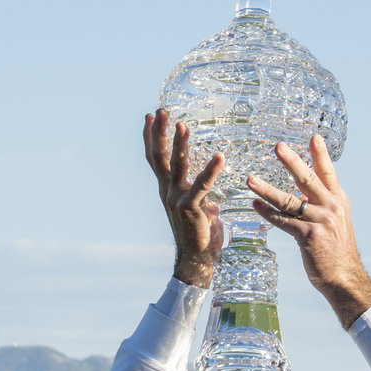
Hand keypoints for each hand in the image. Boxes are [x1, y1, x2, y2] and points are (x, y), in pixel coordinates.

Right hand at [143, 109, 223, 287]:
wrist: (195, 260)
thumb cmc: (200, 234)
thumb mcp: (199, 207)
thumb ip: (202, 193)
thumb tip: (211, 185)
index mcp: (167, 189)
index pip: (154, 158)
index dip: (151, 137)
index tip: (150, 116)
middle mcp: (167, 191)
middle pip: (158, 157)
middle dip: (159, 132)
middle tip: (160, 110)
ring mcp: (176, 199)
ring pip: (176, 166)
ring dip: (179, 144)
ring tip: (182, 124)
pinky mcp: (190, 208)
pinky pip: (202, 185)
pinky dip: (211, 170)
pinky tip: (220, 157)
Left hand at [248, 136, 370, 328]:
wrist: (344, 278)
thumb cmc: (337, 252)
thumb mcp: (335, 223)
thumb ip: (320, 207)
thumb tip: (301, 196)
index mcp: (339, 202)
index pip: (328, 173)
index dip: (320, 155)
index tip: (313, 137)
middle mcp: (331, 208)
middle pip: (308, 179)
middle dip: (292, 161)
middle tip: (278, 146)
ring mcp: (320, 221)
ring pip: (288, 200)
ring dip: (267, 189)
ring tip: (250, 180)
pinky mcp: (308, 236)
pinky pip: (282, 221)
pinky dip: (267, 213)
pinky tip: (255, 205)